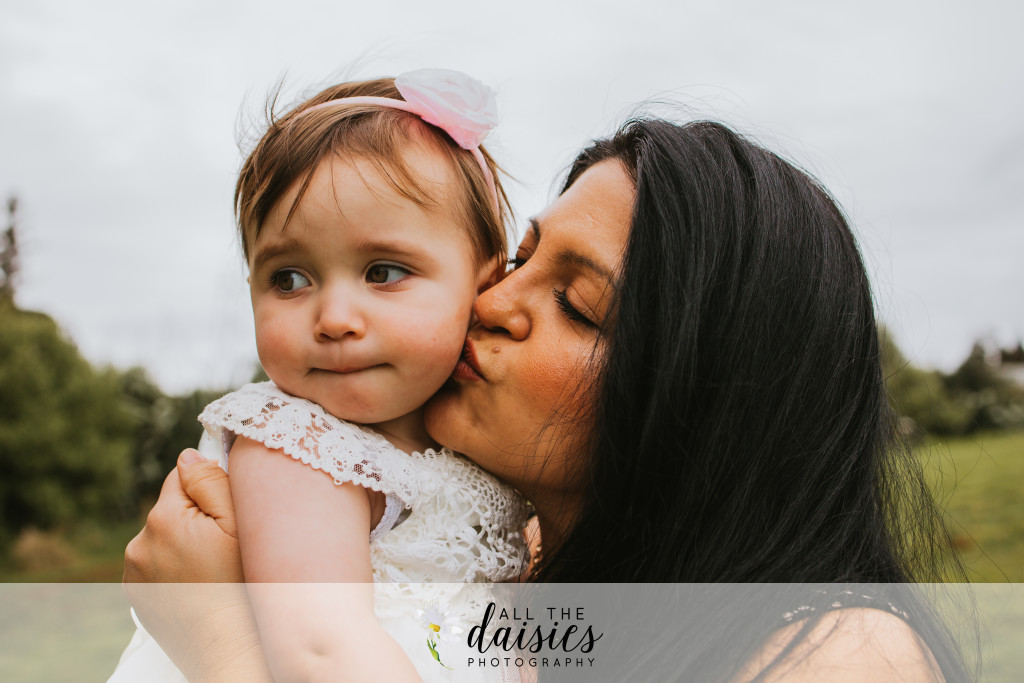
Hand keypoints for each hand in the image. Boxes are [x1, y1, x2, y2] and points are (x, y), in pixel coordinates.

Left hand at [124, 449, 241, 582]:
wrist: (226, 645)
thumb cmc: (240, 583)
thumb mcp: (238, 523)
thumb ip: (210, 481)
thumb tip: (187, 456)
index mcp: (163, 518)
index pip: (181, 476)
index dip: (207, 491)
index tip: (224, 516)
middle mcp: (139, 542)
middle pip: (171, 507)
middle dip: (193, 517)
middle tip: (221, 547)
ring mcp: (133, 570)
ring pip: (162, 536)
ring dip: (181, 542)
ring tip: (209, 569)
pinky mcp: (136, 592)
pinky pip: (154, 562)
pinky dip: (172, 567)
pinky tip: (195, 583)